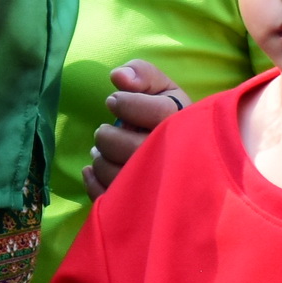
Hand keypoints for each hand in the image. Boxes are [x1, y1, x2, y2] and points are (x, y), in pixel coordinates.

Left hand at [81, 58, 186, 194]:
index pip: (157, 113)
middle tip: (106, 132)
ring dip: (101, 160)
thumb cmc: (171, 120)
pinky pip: (109, 199)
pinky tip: (94, 170)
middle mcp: (176, 160)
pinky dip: (93, 182)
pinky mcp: (141, 208)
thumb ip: (144, 74)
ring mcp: (159, 188)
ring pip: (117, 176)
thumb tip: (118, 76)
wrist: (188, 160)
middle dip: (108, 136)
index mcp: (185, 127)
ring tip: (104, 152)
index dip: (126, 104)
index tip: (114, 102)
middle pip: (131, 148)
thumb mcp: (164, 90)